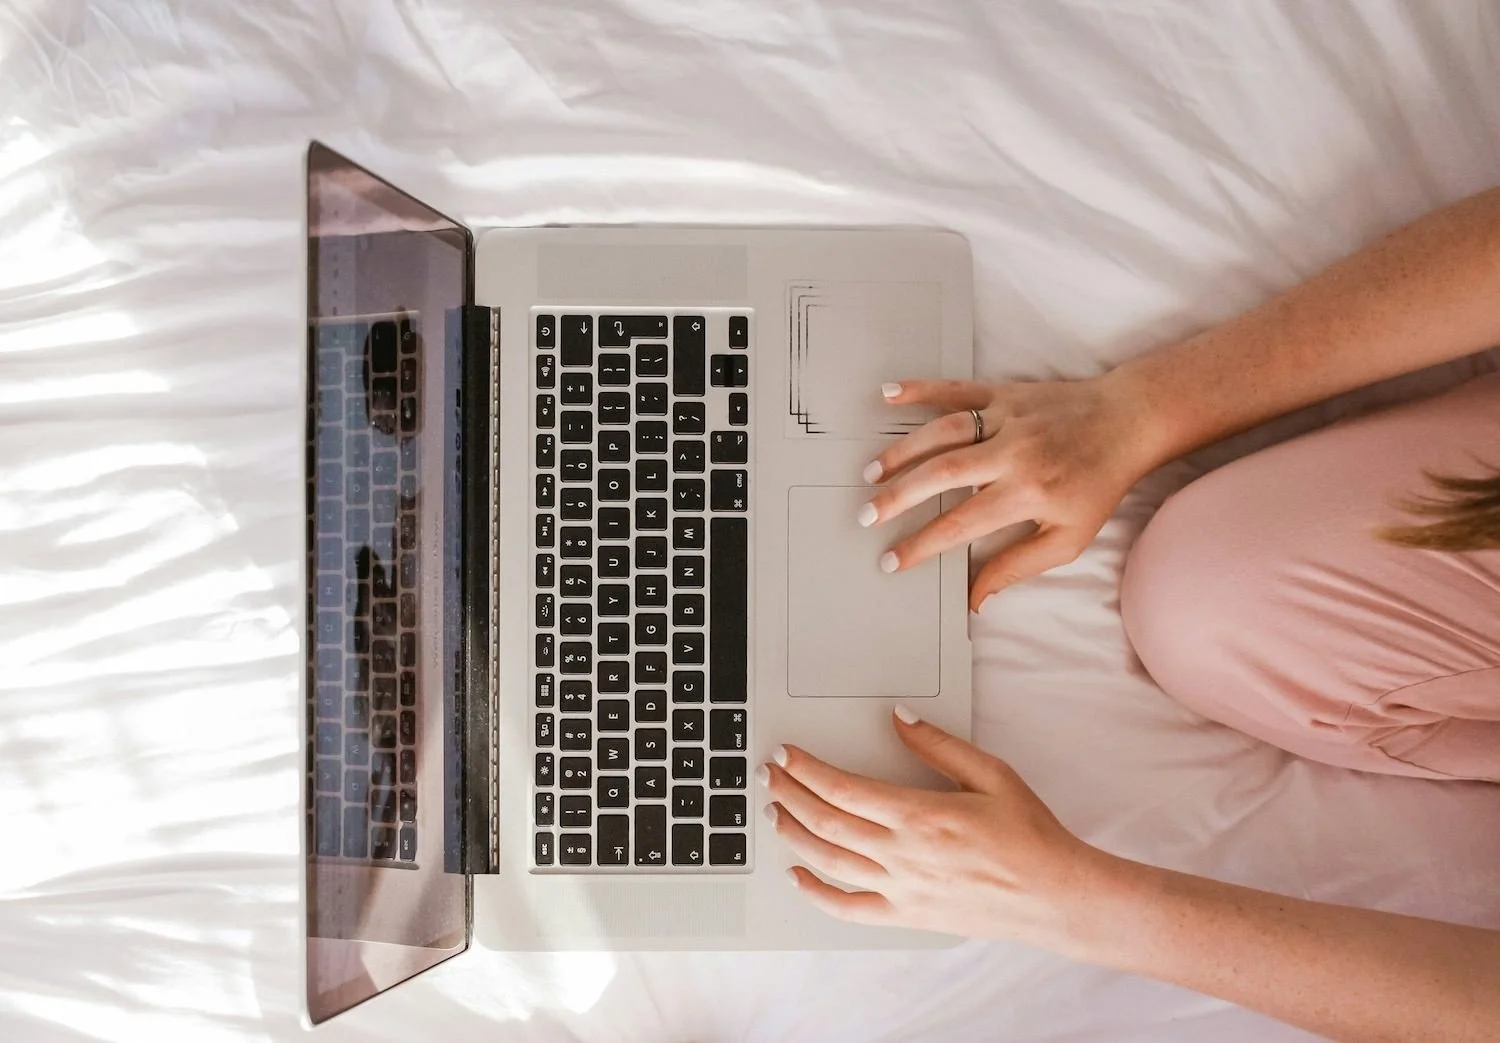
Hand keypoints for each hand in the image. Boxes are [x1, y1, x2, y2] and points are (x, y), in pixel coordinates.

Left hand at [763, 708, 1114, 952]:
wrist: (1056, 896)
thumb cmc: (1030, 835)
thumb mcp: (991, 774)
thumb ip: (938, 745)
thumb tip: (899, 717)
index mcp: (920, 815)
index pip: (843, 789)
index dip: (807, 769)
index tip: (786, 753)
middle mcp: (903, 855)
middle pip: (825, 822)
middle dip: (789, 794)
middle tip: (768, 775)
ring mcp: (901, 889)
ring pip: (828, 862)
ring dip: (794, 835)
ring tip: (774, 813)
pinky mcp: (906, 915)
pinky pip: (848, 908)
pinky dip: (817, 893)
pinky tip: (798, 876)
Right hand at [863, 373, 1159, 608]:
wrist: (1127, 423)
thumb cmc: (1097, 485)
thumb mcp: (1068, 539)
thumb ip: (1018, 566)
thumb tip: (976, 597)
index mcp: (1028, 493)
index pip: (962, 523)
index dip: (922, 544)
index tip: (892, 560)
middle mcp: (1014, 453)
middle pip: (942, 474)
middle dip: (898, 497)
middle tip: (866, 516)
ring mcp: (1006, 418)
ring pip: (942, 432)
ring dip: (901, 451)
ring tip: (871, 473)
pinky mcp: (1004, 393)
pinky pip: (956, 389)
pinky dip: (920, 389)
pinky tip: (888, 394)